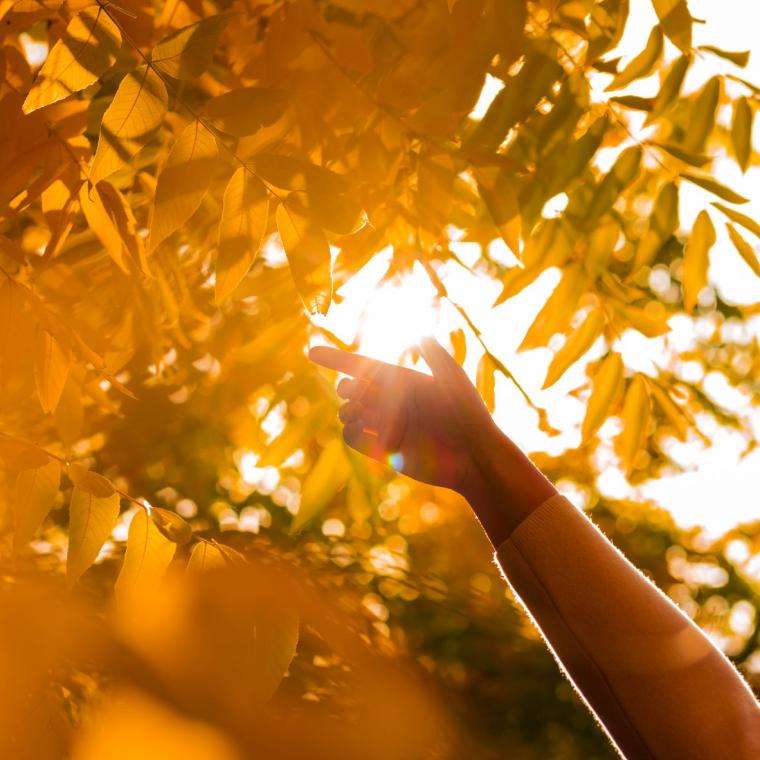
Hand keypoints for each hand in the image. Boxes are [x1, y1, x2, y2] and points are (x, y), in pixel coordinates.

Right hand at [309, 337, 498, 492]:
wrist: (474, 456)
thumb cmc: (468, 415)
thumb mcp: (453, 380)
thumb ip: (434, 355)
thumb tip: (418, 333)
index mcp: (403, 380)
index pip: (362, 366)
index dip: (335, 358)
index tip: (311, 353)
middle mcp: (391, 402)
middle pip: (351, 388)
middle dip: (348, 388)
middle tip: (359, 393)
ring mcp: (384, 426)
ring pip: (348, 412)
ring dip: (349, 410)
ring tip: (365, 415)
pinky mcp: (382, 450)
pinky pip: (352, 437)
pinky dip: (350, 432)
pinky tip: (363, 430)